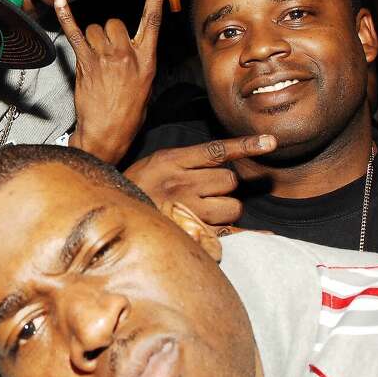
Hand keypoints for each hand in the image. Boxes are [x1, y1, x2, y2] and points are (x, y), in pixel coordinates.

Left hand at [58, 0, 166, 163]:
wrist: (108, 135)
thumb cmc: (128, 114)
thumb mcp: (145, 86)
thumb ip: (139, 61)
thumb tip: (129, 47)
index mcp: (147, 59)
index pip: (153, 20)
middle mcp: (128, 55)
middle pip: (115, 23)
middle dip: (108, 33)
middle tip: (105, 54)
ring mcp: (106, 58)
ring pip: (96, 29)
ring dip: (91, 39)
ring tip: (93, 61)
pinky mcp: (86, 64)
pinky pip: (75, 34)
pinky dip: (66, 17)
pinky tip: (59, 3)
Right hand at [122, 134, 276, 225]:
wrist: (105, 218)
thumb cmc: (136, 190)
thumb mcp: (154, 164)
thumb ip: (185, 162)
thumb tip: (224, 164)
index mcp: (171, 161)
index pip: (216, 150)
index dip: (247, 145)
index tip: (272, 142)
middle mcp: (180, 183)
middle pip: (229, 181)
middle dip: (224, 189)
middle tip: (204, 195)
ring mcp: (185, 210)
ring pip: (232, 207)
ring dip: (225, 211)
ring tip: (202, 214)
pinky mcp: (190, 234)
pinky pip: (228, 233)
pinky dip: (245, 234)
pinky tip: (263, 233)